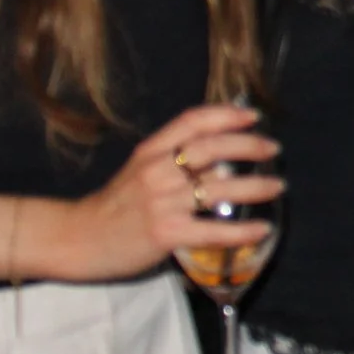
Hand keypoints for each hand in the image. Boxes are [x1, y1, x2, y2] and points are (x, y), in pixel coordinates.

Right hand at [51, 105, 281, 282]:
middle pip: (211, 148)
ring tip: (277, 186)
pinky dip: (241, 230)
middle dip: (248, 145)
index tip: (253, 115)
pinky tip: (262, 229)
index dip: (225, 114)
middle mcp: (157, 171)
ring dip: (254, 186)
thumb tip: (223, 157)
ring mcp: (161, 202)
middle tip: (273, 149)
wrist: (76, 239)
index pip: (192, 121)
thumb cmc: (114, 206)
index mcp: (151, 151)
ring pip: (217, 187)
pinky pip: (212, 230)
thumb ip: (175, 161)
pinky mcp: (165, 233)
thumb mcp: (140, 172)